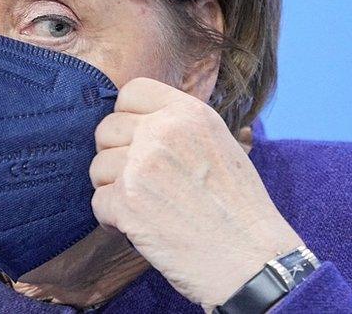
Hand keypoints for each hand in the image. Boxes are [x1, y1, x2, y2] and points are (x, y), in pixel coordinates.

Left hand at [89, 78, 302, 309]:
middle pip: (107, 128)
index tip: (139, 140)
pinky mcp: (127, 202)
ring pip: (98, 167)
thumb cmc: (241, 210)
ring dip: (114, 190)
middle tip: (142, 182)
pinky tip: (141, 228)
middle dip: (116, 156)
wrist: (253, 260)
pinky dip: (113, 220)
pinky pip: (98, 201)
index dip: (129, 116)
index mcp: (189, 113)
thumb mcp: (221, 145)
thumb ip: (180, 128)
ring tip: (146, 207)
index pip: (133, 90)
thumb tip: (139, 122)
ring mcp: (142, 165)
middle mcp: (162, 131)